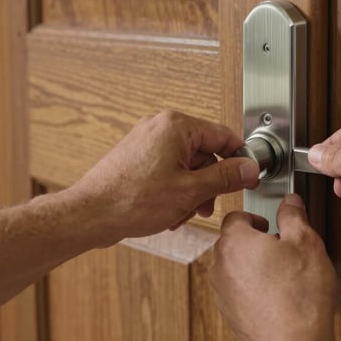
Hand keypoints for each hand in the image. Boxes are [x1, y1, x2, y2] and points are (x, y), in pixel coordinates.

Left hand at [66, 110, 259, 242]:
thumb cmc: (131, 200)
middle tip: (207, 205)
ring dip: (192, 192)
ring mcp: (146, 141)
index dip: (239, 160)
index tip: (248, 178)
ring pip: (187, 165)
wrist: (90, 215)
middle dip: (209, 184)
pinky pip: (169, 170)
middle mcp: (160, 127)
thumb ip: (225, 178)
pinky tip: (169, 211)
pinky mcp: (137, 157)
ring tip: (183, 213)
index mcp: (176, 126)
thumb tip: (249, 168)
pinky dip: (175, 190)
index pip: (224, 136)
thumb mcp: (190, 191)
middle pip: (205, 153)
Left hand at [210, 194, 335, 340]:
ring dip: (253, 266)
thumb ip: (294, 216)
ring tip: (282, 274)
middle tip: (281, 249)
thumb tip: (291, 203)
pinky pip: (238, 291)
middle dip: (255, 242)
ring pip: (235, 267)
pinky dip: (252, 289)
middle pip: (233, 241)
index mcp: (235, 241)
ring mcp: (222, 291)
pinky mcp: (229, 313)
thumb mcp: (306, 242)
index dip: (257, 217)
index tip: (272, 224)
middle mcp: (221, 265)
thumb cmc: (298, 296)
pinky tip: (276, 295)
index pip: (236, 215)